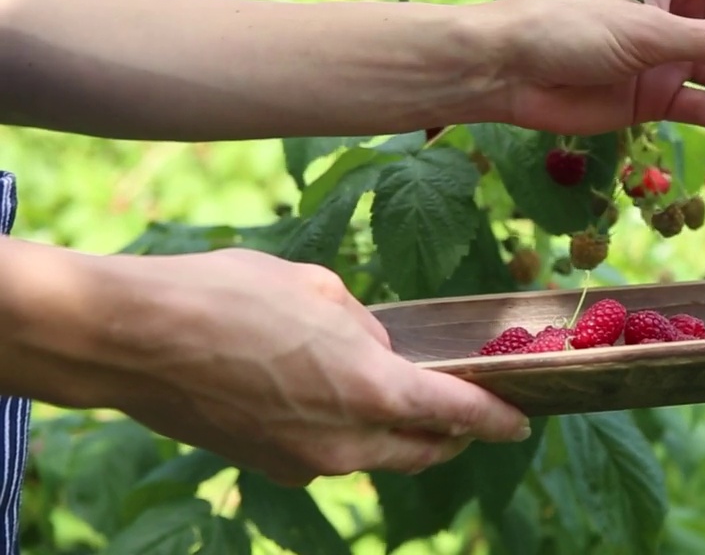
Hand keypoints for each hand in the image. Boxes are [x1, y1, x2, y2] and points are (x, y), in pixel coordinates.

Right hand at [89, 249, 529, 486]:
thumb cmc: (230, 296)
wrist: (134, 339)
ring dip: (394, 431)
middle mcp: (347, 442)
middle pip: (422, 449)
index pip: (460, 415)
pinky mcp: (268, 465)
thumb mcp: (320, 289)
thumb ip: (365, 328)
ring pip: (375, 456)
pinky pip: (329, 452)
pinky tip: (328, 395)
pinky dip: (346, 431)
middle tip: (465, 412)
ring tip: (390, 392)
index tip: (520, 420)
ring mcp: (305, 464)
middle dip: (451, 433)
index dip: (496, 418)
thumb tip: (375, 351)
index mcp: (374, 392)